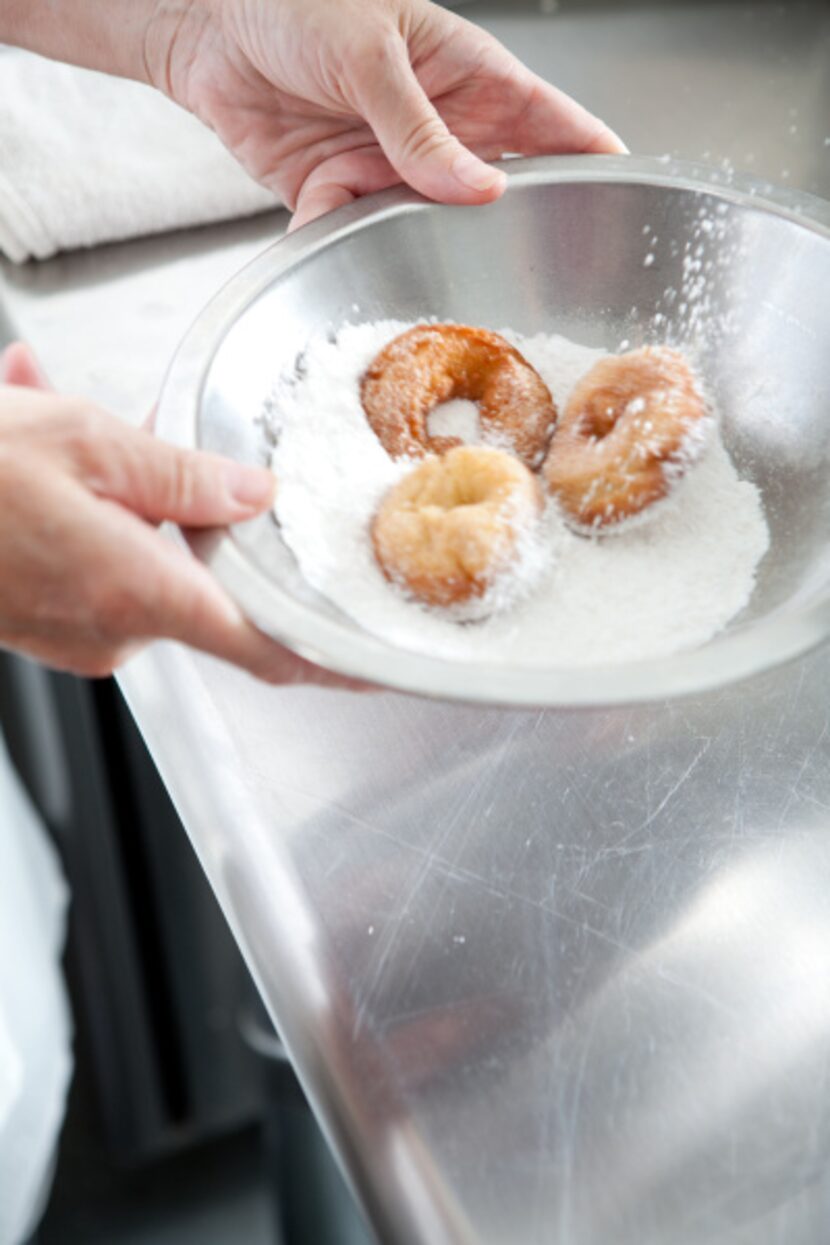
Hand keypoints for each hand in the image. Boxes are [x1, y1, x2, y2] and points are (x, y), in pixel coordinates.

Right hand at [0, 343, 300, 680]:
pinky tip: (46, 460)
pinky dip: (86, 512)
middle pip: (201, 579)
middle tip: (156, 436)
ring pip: (142, 560)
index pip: (265, 649)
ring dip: (122, 495)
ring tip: (65, 422)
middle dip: (190, 511)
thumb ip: (183, 475)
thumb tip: (252, 493)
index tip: (370, 667)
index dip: (328, 665)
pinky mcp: (44, 622)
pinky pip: (94, 564)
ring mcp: (75, 632)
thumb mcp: (84, 443)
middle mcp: (111, 629)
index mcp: (137, 591)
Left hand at [145, 0, 624, 228]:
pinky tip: (330, 230)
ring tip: (419, 265)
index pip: (553, 126)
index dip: (592, 168)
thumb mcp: (368, 53)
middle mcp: (440, 131)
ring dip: (414, 246)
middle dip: (507, 235)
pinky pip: (351, 233)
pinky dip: (339, 240)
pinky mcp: (339, 195)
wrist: (201, 24)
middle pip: (497, 195)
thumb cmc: (292, 3)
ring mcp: (392, 168)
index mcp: (471, 77)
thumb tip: (482, 187)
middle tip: (524, 275)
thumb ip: (419, 128)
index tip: (626, 214)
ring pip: (425, 227)